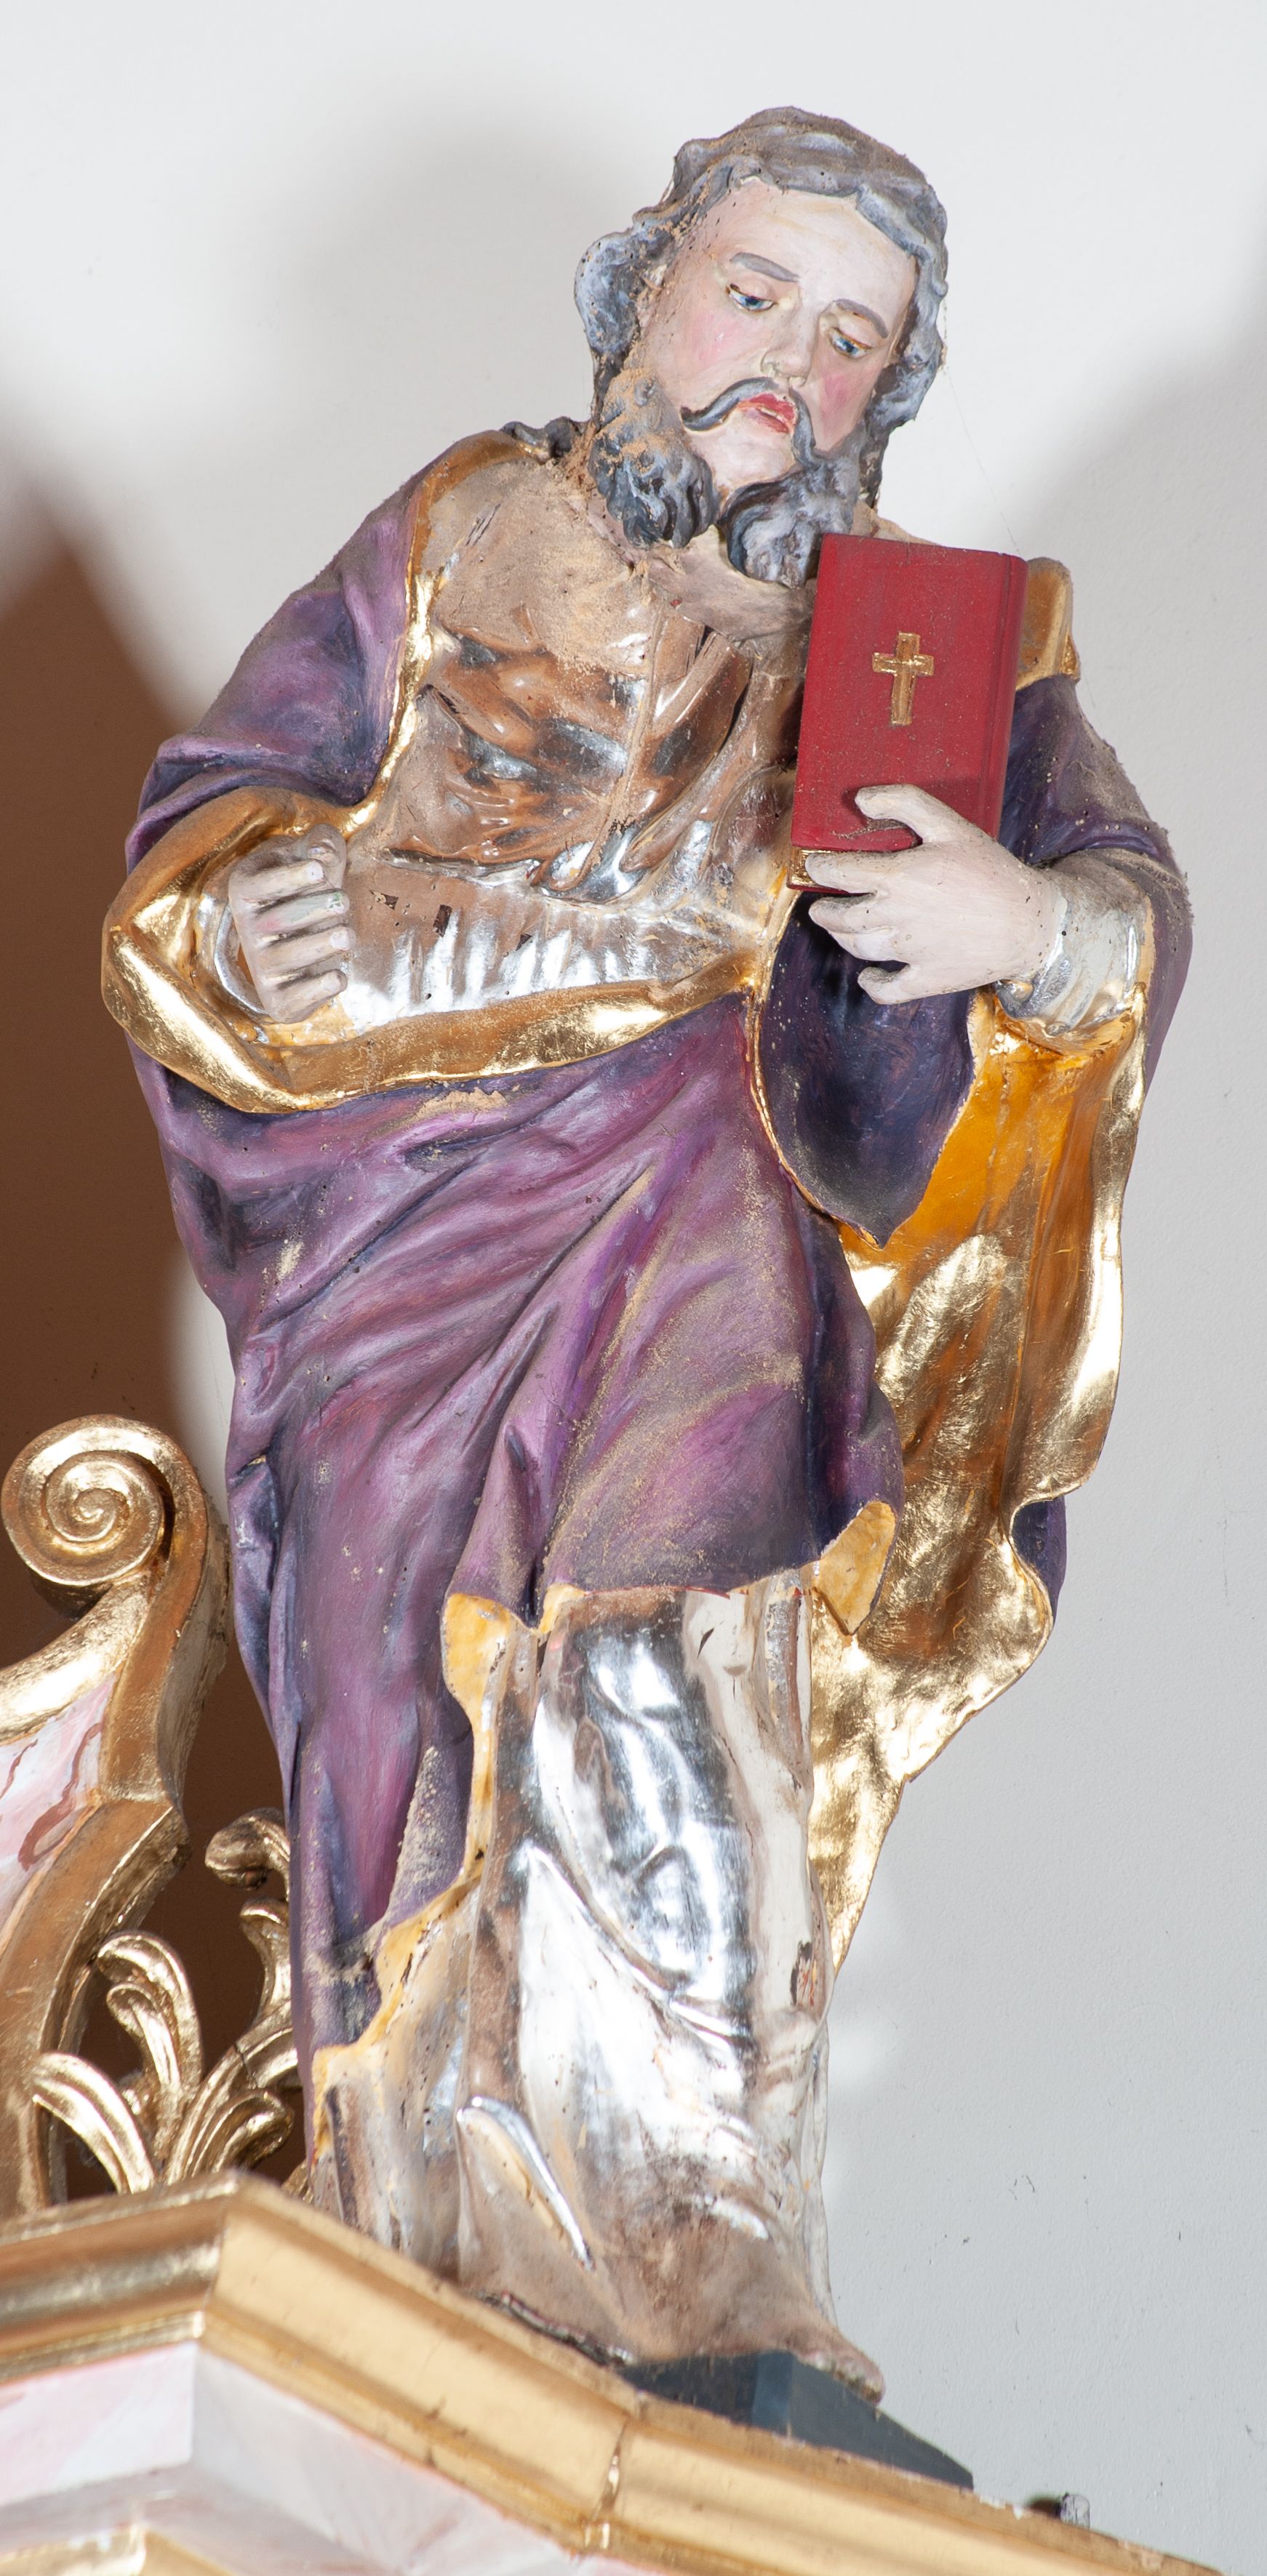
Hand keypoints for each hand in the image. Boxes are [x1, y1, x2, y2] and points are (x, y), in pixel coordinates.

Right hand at [226, 828, 350, 1020]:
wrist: (305, 936)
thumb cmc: (308, 887)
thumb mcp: (311, 857)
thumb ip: (320, 844)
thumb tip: (323, 854)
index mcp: (246, 889)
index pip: (261, 885)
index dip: (290, 878)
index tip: (320, 870)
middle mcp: (246, 930)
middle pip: (278, 921)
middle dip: (317, 909)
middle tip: (343, 901)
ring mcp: (260, 967)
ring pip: (288, 958)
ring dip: (323, 944)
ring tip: (347, 935)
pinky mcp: (277, 999)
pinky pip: (295, 999)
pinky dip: (320, 988)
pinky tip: (339, 975)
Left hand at [802, 786, 1063, 1003]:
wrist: (1030, 922)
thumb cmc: (991, 870)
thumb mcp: (951, 824)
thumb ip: (906, 803)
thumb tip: (861, 799)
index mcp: (899, 877)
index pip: (841, 873)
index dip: (820, 869)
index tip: (815, 867)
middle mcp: (896, 916)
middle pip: (841, 916)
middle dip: (823, 910)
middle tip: (821, 905)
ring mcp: (909, 951)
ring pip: (857, 948)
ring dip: (841, 938)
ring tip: (838, 928)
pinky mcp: (926, 978)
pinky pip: (888, 989)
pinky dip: (872, 985)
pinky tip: (868, 977)